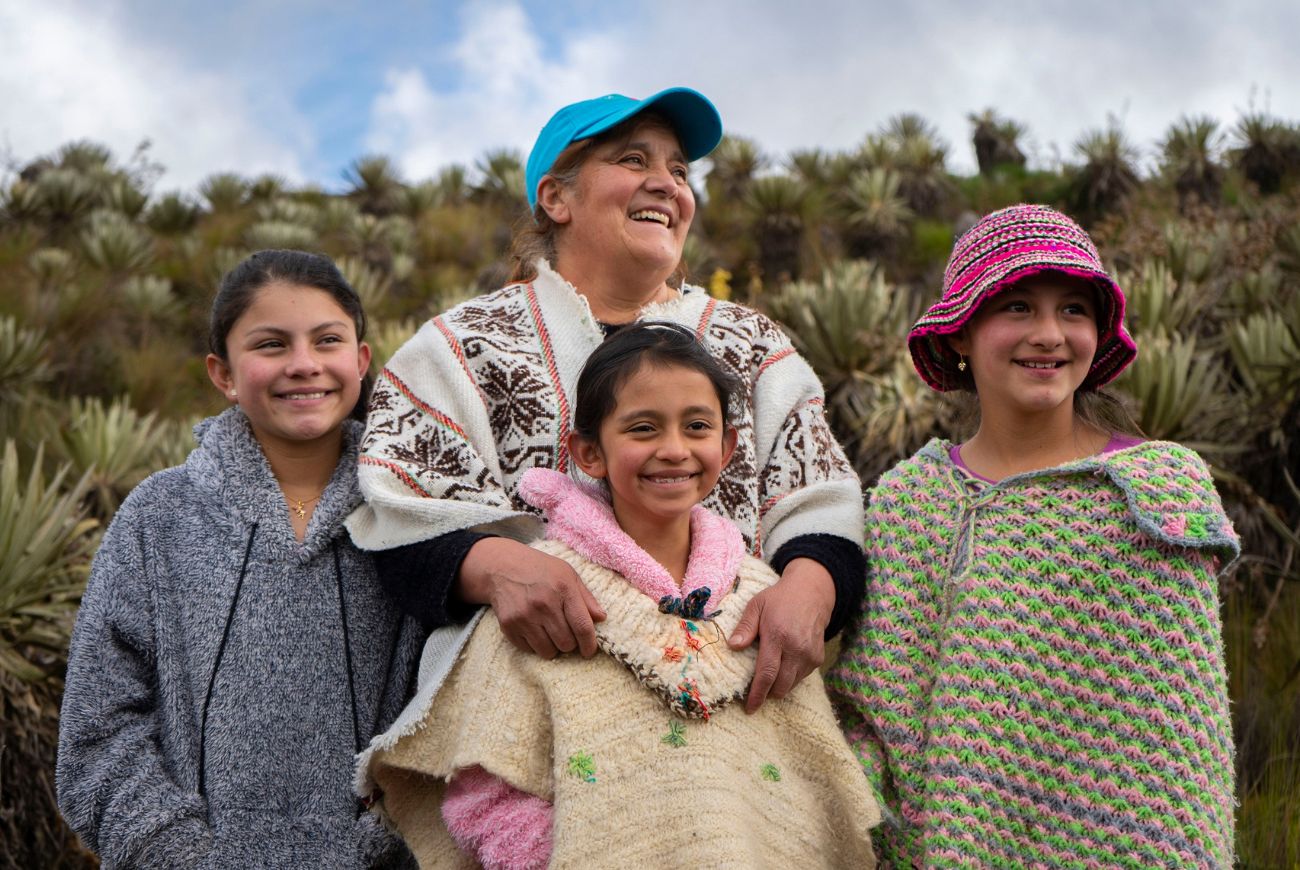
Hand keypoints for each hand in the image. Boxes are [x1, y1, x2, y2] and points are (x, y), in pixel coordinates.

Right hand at [457, 537, 605, 658]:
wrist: (502, 567)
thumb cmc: (540, 570)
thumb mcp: (567, 574)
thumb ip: (586, 597)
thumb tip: (601, 618)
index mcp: (563, 589)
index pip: (582, 627)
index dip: (590, 644)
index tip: (589, 651)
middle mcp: (543, 604)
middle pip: (566, 643)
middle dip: (570, 644)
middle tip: (566, 634)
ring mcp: (524, 616)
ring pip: (548, 651)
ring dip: (553, 647)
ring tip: (550, 632)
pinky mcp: (509, 626)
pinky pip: (530, 650)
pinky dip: (535, 645)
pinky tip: (535, 630)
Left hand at [728, 557, 834, 712]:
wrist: (812, 592)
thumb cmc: (779, 599)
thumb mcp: (756, 605)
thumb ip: (745, 627)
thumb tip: (732, 646)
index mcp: (778, 635)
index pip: (766, 673)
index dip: (757, 693)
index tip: (749, 708)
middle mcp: (796, 648)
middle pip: (780, 685)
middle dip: (767, 694)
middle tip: (755, 693)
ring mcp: (810, 654)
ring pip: (792, 684)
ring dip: (778, 686)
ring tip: (768, 677)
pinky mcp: (818, 658)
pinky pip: (801, 677)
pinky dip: (790, 678)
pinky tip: (783, 666)